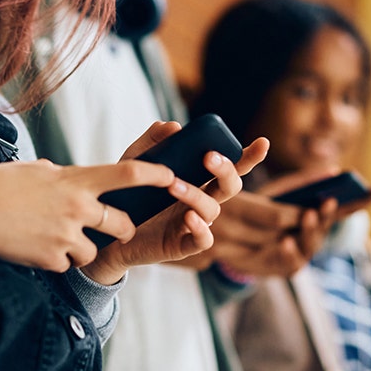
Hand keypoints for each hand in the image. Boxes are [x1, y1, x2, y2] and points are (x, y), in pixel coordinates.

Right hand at [0, 156, 174, 271]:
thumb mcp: (34, 170)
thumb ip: (58, 174)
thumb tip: (65, 176)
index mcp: (75, 179)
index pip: (127, 174)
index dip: (155, 174)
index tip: (172, 176)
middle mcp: (78, 207)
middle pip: (121, 223)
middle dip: (123, 228)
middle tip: (116, 228)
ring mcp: (66, 235)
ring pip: (94, 249)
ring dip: (83, 248)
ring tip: (56, 238)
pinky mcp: (52, 259)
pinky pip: (67, 263)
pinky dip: (58, 259)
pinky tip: (38, 248)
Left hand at [80, 122, 269, 284]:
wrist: (107, 234)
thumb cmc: (128, 196)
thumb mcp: (134, 164)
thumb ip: (152, 142)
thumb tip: (173, 126)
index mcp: (197, 180)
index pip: (229, 166)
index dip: (249, 157)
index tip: (263, 143)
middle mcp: (202, 201)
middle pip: (230, 185)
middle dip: (226, 169)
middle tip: (208, 156)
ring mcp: (194, 223)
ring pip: (213, 209)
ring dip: (196, 194)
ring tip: (173, 185)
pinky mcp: (182, 245)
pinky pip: (203, 239)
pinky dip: (200, 228)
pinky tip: (188, 217)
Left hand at [191, 169, 370, 276]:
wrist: (226, 239)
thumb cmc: (257, 213)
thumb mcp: (279, 193)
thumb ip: (301, 183)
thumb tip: (332, 170)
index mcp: (317, 217)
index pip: (346, 207)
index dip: (365, 198)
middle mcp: (312, 237)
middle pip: (328, 226)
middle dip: (329, 214)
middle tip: (326, 201)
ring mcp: (299, 254)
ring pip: (311, 245)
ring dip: (311, 231)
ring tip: (308, 215)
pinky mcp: (281, 268)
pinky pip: (289, 262)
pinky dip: (288, 252)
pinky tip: (286, 242)